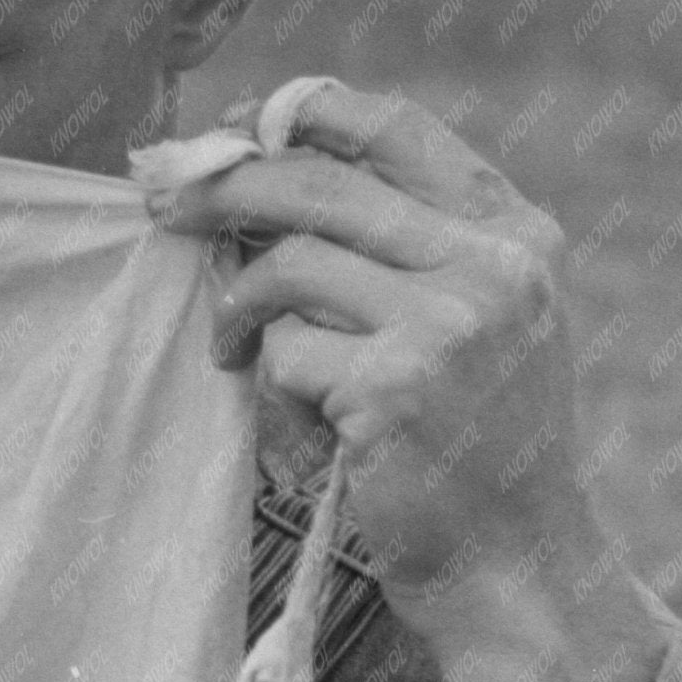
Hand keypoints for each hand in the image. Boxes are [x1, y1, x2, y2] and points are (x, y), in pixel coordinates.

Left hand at [155, 77, 668, 681]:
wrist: (516, 566)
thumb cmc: (475, 448)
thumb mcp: (478, 323)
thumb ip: (408, 246)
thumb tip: (262, 171)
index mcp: (515, 232)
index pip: (395, 126)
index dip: (302, 115)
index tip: (238, 129)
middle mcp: (492, 262)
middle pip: (321, 183)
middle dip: (226, 189)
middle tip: (165, 205)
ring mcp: (450, 321)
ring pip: (291, 265)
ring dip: (243, 309)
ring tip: (235, 350)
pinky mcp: (398, 385)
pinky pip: (286, 350)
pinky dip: (275, 386)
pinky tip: (306, 423)